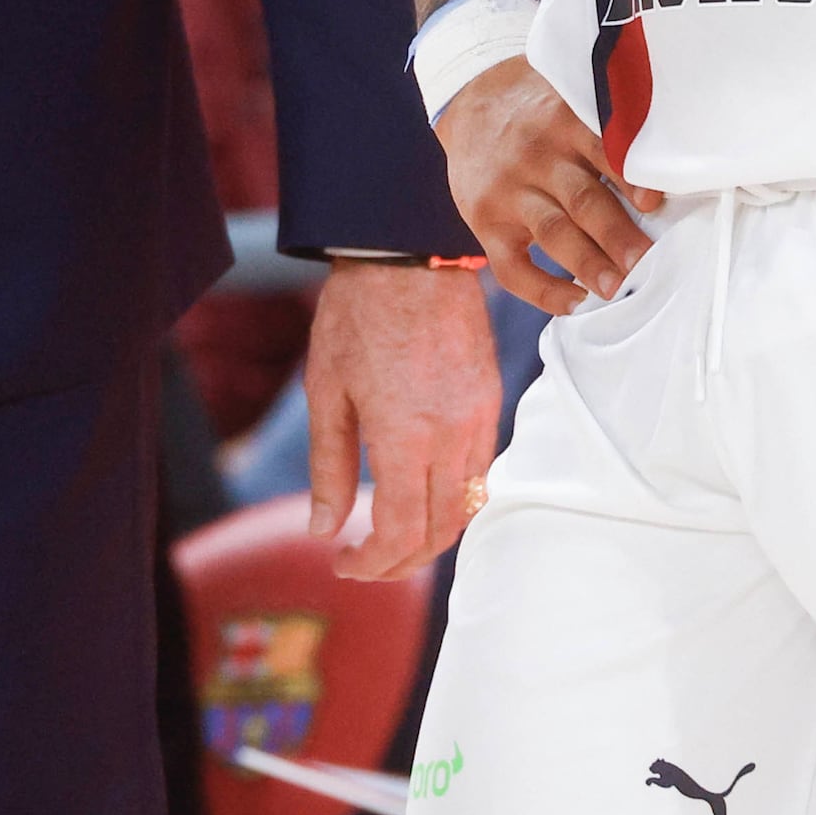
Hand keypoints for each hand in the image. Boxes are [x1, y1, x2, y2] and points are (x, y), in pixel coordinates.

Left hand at [306, 255, 502, 579]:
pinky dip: (454, 497)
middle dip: (401, 561)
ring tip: (392, 534)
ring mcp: (479, 416)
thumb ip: (328, 467)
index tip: (344, 562)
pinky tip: (421, 491)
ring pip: (467, 505)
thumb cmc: (357, 315)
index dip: (373, 563)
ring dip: (432, 533)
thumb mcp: (325, 391)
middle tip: (365, 561)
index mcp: (404, 436)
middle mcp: (451, 434)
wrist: (411, 251)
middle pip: (440, 530)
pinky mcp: (491, 398)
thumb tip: (324, 530)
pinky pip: (481, 468)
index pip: (400, 532)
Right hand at [436, 59, 663, 310]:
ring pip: (553, 232)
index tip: (654, 204)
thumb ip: (607, 125)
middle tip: (645, 262)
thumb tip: (668, 164)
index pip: (601, 151)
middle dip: (616, 234)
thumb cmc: (539, 109)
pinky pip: (512, 268)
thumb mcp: (569, 97)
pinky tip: (575, 302)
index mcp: (564, 122)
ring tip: (616, 288)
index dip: (629, 179)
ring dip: (587, 263)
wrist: (470, 104)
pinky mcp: (486, 222)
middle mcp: (536, 156)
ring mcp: (508, 191)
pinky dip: (544, 291)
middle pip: (581, 199)